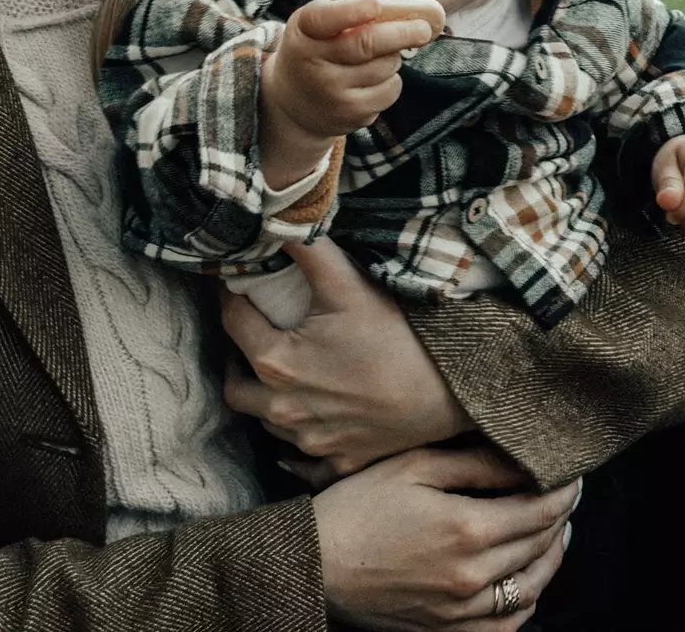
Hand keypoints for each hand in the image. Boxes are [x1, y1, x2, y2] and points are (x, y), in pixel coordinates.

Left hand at [223, 239, 472, 478]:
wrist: (452, 389)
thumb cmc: (398, 336)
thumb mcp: (348, 283)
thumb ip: (305, 249)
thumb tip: (276, 219)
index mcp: (275, 363)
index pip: (232, 322)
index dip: (233, 297)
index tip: (239, 284)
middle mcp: (283, 410)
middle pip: (235, 384)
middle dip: (238, 357)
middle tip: (255, 333)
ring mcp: (310, 443)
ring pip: (266, 422)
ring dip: (266, 397)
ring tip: (286, 370)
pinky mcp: (338, 464)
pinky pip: (302, 461)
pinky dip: (298, 442)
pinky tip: (311, 418)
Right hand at [260, 0, 444, 185]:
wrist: (293, 103)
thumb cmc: (316, 50)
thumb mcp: (322, 26)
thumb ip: (353, 7)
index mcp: (304, 31)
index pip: (325, 19)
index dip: (352, 12)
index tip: (376, 6)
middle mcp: (312, 63)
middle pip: (366, 44)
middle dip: (402, 33)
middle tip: (425, 28)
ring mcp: (331, 92)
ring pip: (385, 66)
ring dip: (394, 57)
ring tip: (379, 57)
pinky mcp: (350, 114)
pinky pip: (390, 90)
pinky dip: (392, 80)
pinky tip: (375, 80)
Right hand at [315, 446, 576, 630]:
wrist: (314, 563)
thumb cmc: (359, 505)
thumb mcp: (415, 467)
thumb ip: (474, 464)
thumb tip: (522, 460)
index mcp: (468, 529)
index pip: (540, 509)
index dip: (563, 489)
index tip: (574, 473)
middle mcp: (472, 575)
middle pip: (539, 545)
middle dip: (560, 517)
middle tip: (567, 495)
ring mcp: (460, 609)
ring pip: (530, 588)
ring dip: (550, 558)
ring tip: (556, 533)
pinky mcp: (445, 629)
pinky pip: (504, 625)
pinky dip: (525, 603)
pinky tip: (527, 582)